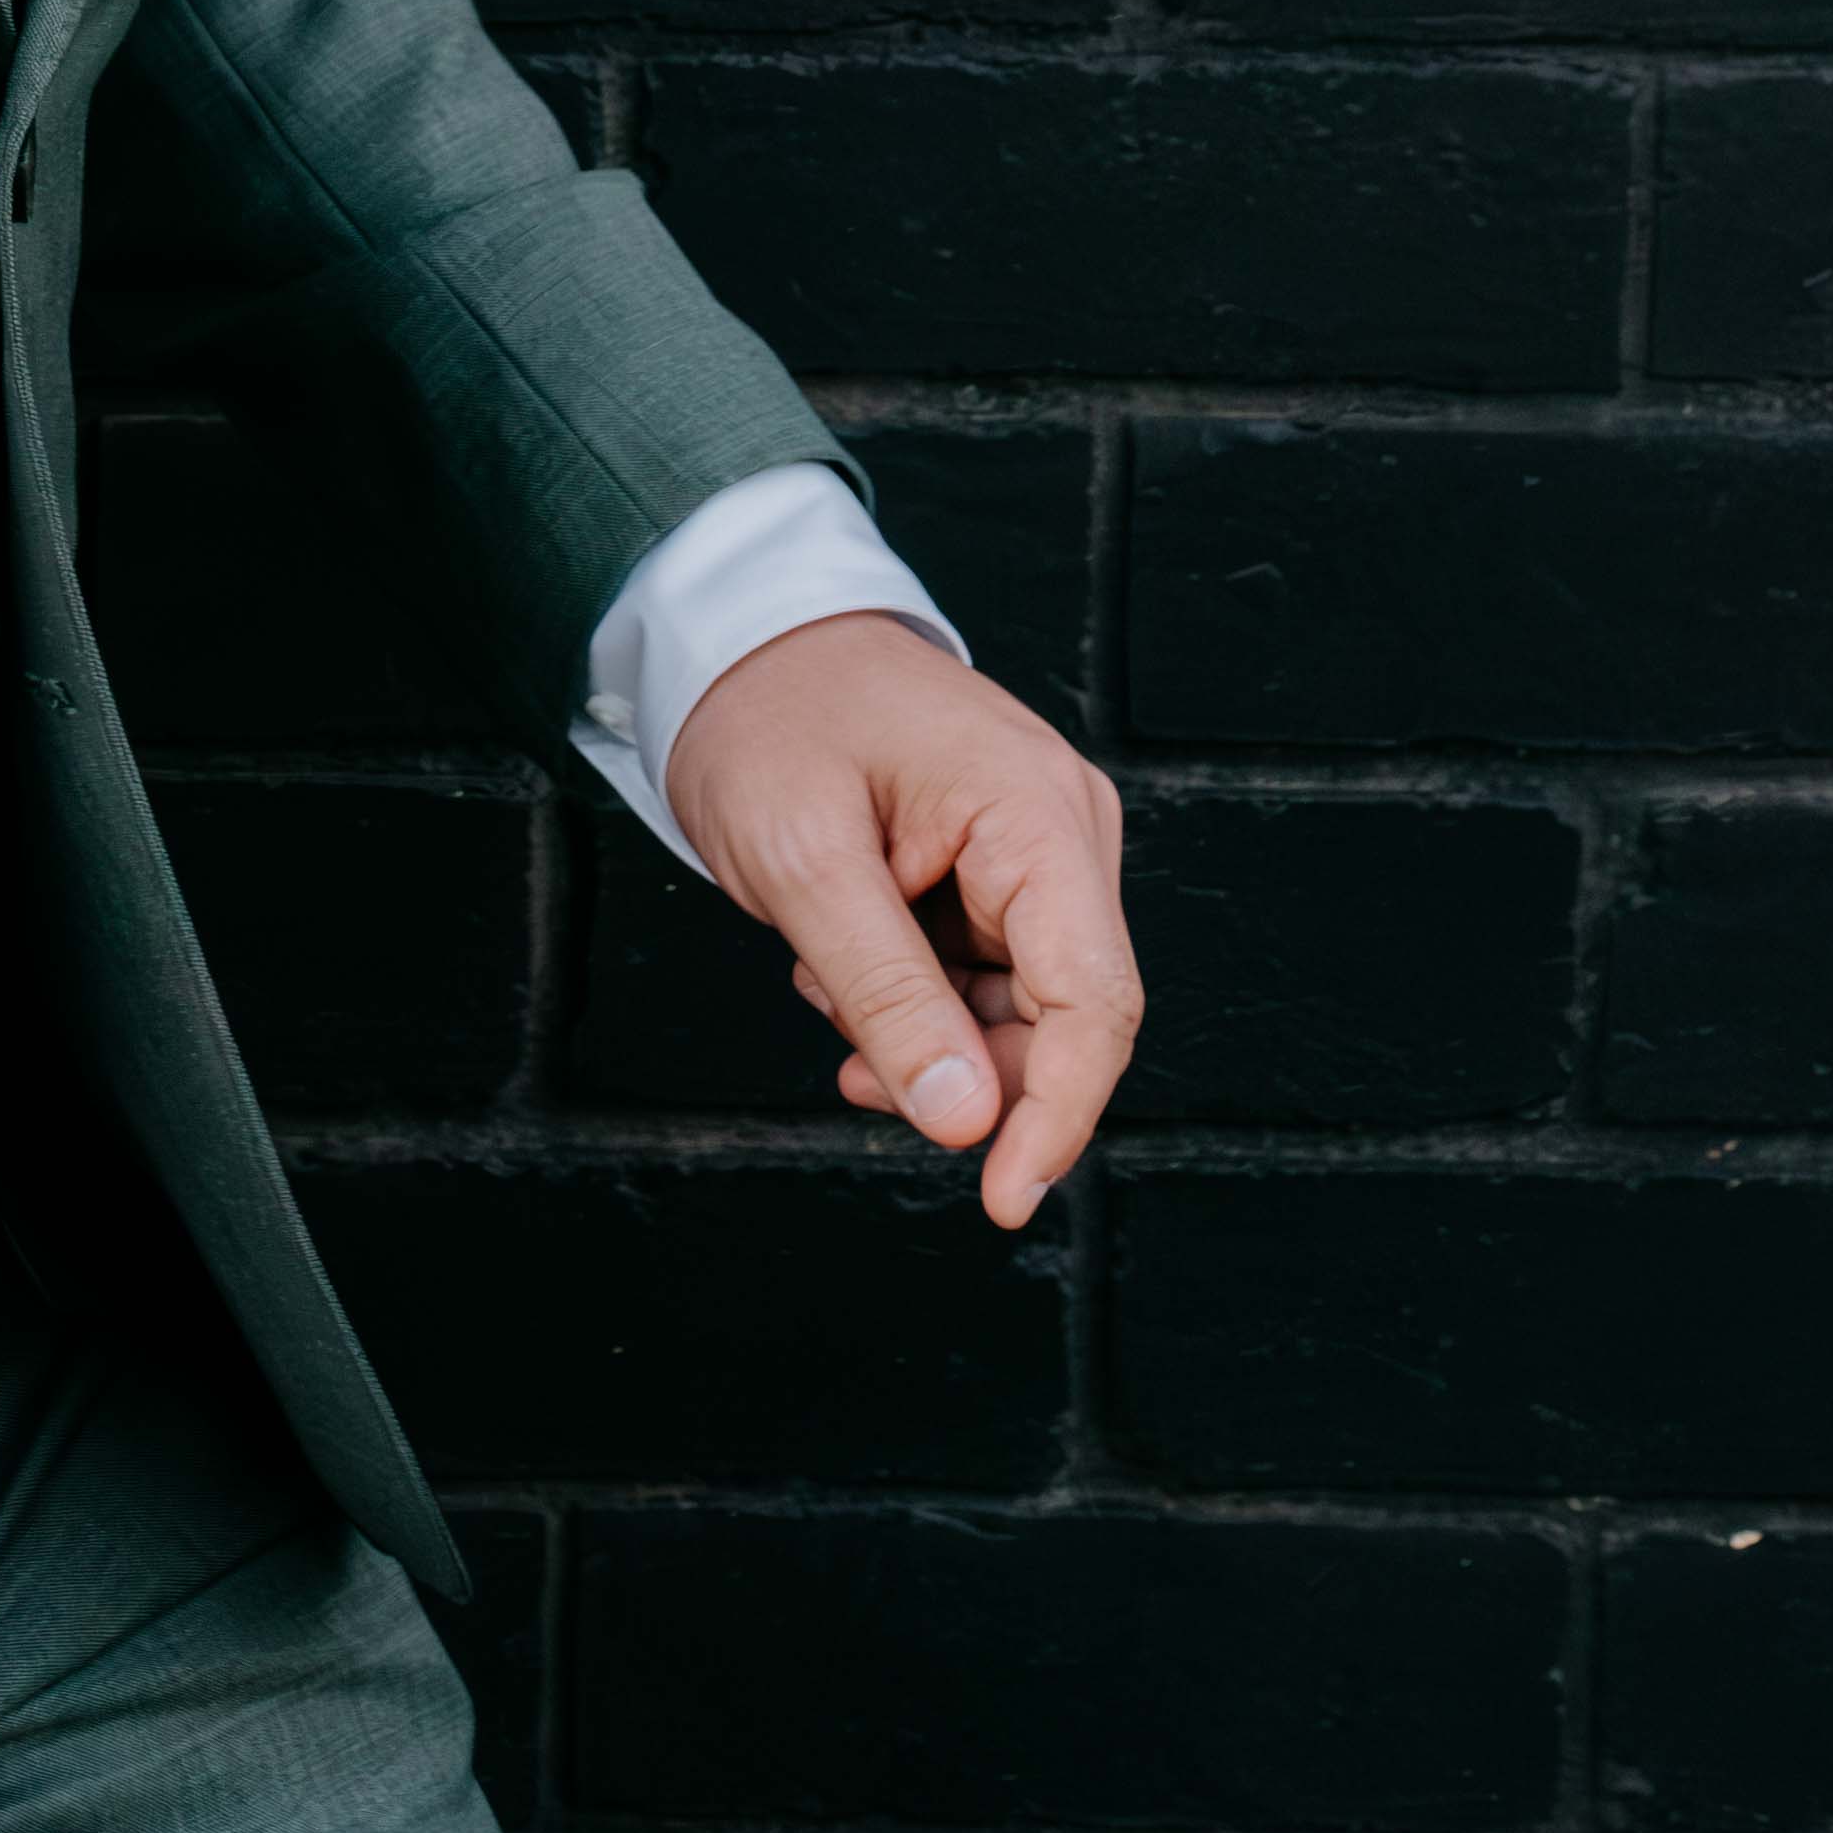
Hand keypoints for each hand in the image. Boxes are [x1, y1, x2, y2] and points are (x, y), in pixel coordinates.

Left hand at [664, 611, 1138, 1233]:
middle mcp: (1063, 826)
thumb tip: (970, 1122)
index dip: (1057, 1115)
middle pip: (1063, 1015)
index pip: (1095, 1001)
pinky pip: (988, 972)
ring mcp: (1038, 843)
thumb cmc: (766, 716)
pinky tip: (843, 965)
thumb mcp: (804, 865)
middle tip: (853, 1067)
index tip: (1000, 1198)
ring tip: (826, 983)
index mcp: (1036, 811)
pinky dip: (917, 997)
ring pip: (1021, 1005)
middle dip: (965, 1070)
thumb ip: (888, 996)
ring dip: (927, 1033)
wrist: (738, 634)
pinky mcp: (1004, 861)